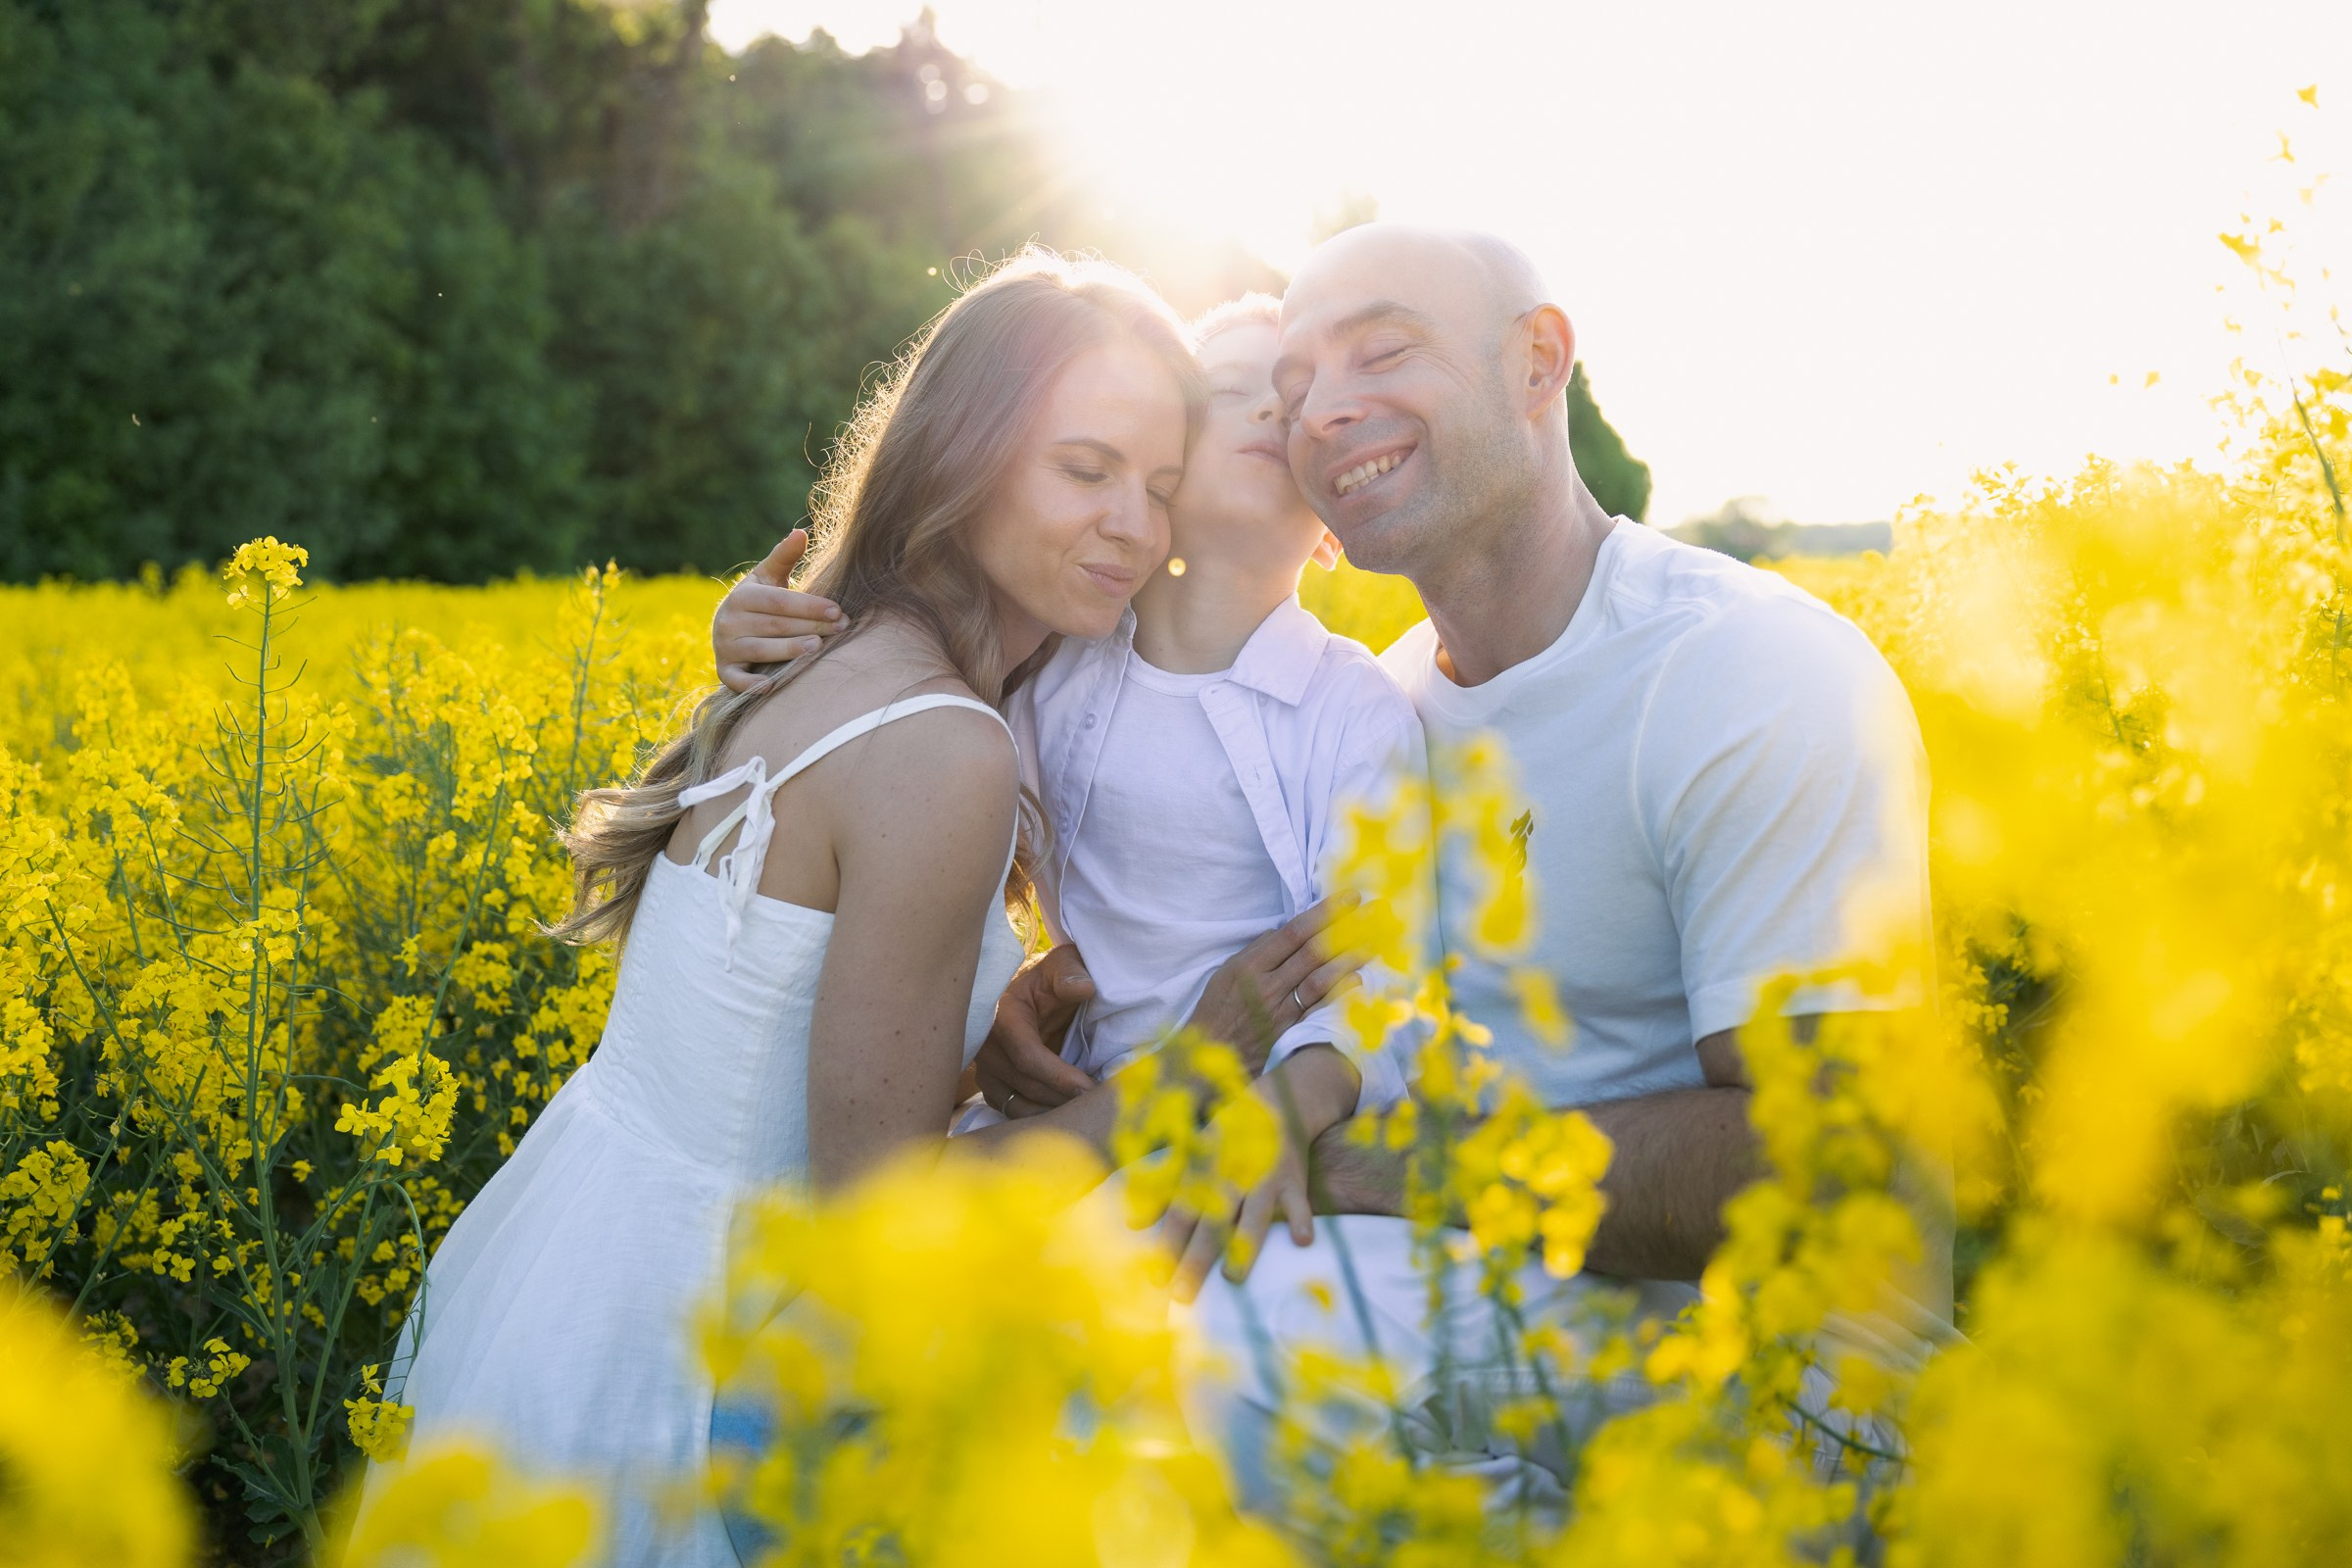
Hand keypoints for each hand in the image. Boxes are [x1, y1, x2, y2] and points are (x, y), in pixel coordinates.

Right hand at [713, 529, 847, 692]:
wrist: (730, 630)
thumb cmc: (759, 601)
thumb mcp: (768, 577)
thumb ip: (784, 556)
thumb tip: (801, 532)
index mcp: (742, 596)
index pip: (779, 601)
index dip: (809, 605)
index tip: (838, 610)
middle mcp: (728, 620)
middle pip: (775, 625)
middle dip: (810, 627)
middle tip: (841, 629)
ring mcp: (725, 647)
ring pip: (760, 650)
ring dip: (789, 651)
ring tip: (818, 649)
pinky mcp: (724, 671)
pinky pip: (735, 680)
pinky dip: (750, 685)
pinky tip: (771, 686)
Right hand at [974, 945, 1097, 1116]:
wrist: (1028, 995)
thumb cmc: (1047, 980)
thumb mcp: (1060, 965)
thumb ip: (1070, 972)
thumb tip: (1085, 988)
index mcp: (1002, 1017)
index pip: (1027, 1056)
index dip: (1059, 1076)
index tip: (1089, 1088)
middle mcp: (987, 1048)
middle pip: (1026, 1086)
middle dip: (1063, 1098)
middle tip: (1099, 1106)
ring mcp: (987, 1071)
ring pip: (1019, 1106)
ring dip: (1054, 1114)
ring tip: (1087, 1113)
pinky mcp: (993, 1087)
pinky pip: (1015, 1112)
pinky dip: (1042, 1118)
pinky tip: (1069, 1115)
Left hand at [1159, 1073, 1318, 1302]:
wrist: (1277, 1101)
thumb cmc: (1227, 1135)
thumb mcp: (1192, 1154)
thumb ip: (1164, 1189)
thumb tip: (1132, 1223)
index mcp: (1202, 1172)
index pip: (1181, 1214)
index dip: (1167, 1244)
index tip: (1155, 1278)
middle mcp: (1230, 1177)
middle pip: (1211, 1223)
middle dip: (1196, 1259)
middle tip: (1182, 1294)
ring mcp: (1263, 1178)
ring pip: (1253, 1215)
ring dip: (1244, 1245)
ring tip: (1233, 1277)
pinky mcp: (1293, 1179)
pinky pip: (1299, 1202)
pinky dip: (1301, 1218)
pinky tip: (1302, 1241)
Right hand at [1184, 895, 1365, 1073]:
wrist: (1210, 1056)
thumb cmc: (1216, 1011)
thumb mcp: (1225, 974)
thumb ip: (1256, 952)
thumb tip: (1283, 932)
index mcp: (1250, 966)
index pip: (1294, 932)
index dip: (1325, 913)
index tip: (1349, 897)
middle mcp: (1268, 986)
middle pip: (1314, 951)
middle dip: (1347, 928)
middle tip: (1376, 912)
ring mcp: (1282, 1011)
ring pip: (1321, 979)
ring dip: (1350, 959)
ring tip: (1374, 943)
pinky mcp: (1291, 1033)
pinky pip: (1320, 1010)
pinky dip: (1340, 994)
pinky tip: (1358, 979)